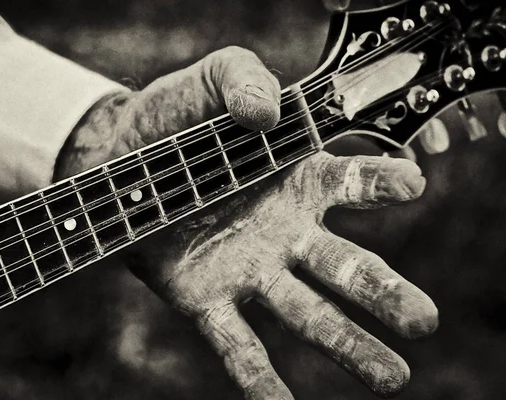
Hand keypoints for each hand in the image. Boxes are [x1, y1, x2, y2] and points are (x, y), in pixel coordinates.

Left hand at [56, 45, 437, 398]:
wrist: (122, 161)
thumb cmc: (177, 118)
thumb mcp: (210, 81)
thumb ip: (241, 78)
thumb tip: (267, 109)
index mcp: (295, 179)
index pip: (349, 182)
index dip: (378, 181)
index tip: (410, 183)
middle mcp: (285, 232)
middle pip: (345, 267)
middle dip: (384, 293)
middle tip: (423, 320)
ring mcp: (250, 270)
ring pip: (308, 313)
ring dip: (348, 344)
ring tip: (393, 378)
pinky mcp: (208, 299)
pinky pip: (238, 344)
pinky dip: (259, 377)